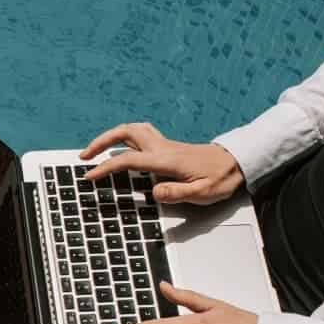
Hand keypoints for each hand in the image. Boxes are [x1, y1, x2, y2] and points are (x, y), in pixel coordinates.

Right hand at [80, 122, 242, 204]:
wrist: (238, 163)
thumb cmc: (221, 179)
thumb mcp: (202, 193)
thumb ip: (177, 193)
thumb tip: (154, 193)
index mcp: (167, 161)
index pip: (129, 160)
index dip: (107, 168)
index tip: (90, 176)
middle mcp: (163, 148)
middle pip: (126, 133)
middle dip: (102, 141)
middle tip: (85, 156)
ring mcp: (165, 145)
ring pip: (133, 130)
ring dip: (112, 136)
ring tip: (96, 150)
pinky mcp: (168, 148)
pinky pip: (140, 137)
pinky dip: (124, 140)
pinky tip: (119, 151)